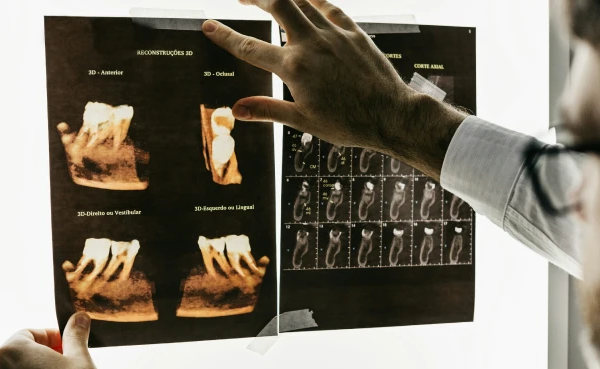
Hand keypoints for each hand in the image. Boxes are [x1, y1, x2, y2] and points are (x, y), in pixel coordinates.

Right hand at [202, 0, 466, 178]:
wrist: (392, 115)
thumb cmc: (349, 125)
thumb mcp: (304, 122)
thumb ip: (268, 109)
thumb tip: (235, 109)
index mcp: (294, 68)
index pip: (249, 48)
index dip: (225, 35)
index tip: (207, 25)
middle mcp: (312, 44)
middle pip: (276, 3)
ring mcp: (334, 35)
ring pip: (301, 0)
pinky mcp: (355, 33)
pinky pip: (329, 7)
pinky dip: (314, 0)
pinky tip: (307, 0)